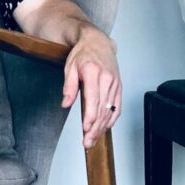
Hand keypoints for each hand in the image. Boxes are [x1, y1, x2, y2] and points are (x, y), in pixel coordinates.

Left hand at [60, 27, 120, 148]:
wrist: (98, 42)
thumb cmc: (82, 54)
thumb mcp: (69, 67)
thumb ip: (68, 86)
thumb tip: (66, 103)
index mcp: (94, 73)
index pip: (93, 101)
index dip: (90, 118)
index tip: (85, 130)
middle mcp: (108, 80)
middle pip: (102, 110)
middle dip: (95, 129)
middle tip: (87, 142)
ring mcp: (115, 84)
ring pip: (110, 111)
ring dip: (103, 127)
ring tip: (93, 139)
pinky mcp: (119, 87)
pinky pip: (117, 107)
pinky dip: (111, 119)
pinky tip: (105, 128)